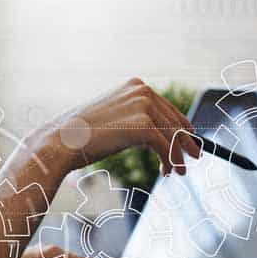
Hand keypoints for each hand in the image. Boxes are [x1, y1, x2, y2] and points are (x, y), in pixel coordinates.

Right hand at [41, 78, 202, 175]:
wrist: (62, 141)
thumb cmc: (83, 134)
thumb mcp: (113, 118)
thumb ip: (135, 118)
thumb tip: (159, 133)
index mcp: (135, 85)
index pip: (167, 107)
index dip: (181, 125)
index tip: (189, 138)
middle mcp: (142, 91)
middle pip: (173, 121)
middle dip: (184, 142)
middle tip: (194, 157)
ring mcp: (144, 106)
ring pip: (172, 135)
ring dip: (178, 156)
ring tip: (179, 172)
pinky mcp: (144, 125)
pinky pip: (166, 147)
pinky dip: (171, 161)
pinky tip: (169, 172)